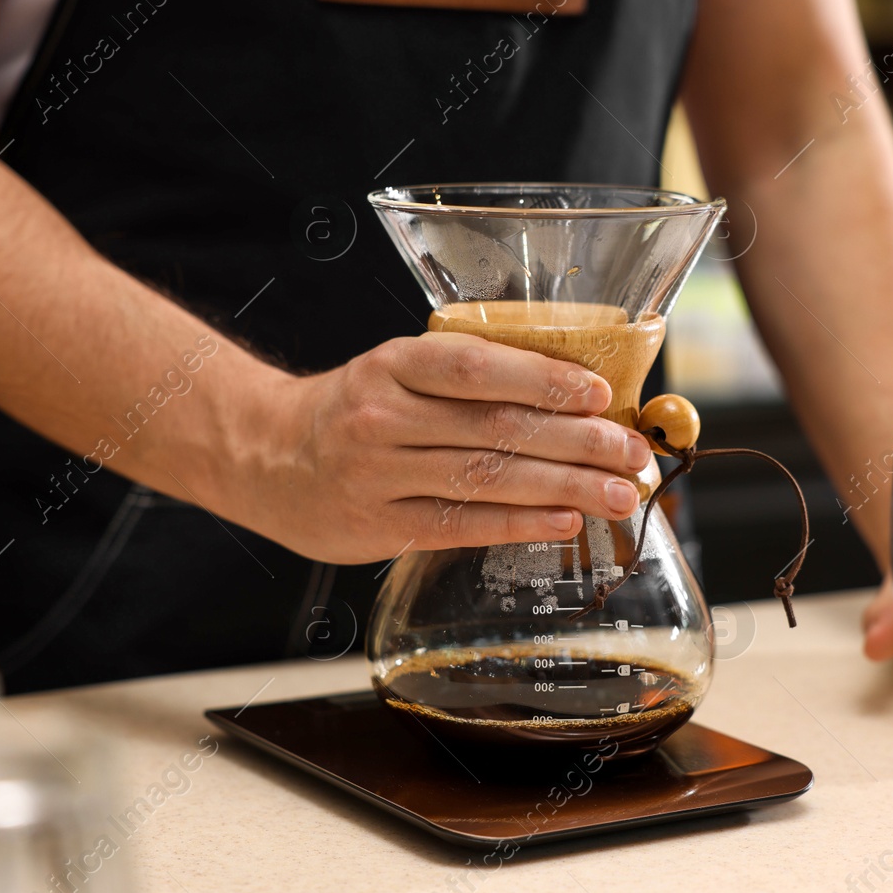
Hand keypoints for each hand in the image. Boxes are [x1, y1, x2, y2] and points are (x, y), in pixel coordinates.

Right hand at [246, 332, 651, 563]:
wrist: (262, 455)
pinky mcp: (379, 526)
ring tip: (617, 493)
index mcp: (393, 366)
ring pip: (486, 480)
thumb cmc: (349, 410)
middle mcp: (383, 417)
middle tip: (630, 452)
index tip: (599, 394)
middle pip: (495, 429)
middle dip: (576, 441)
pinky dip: (519, 524)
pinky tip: (564, 521)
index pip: (476, 368)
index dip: (542, 380)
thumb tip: (568, 396)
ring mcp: (378, 475)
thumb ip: (463, 380)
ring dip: (563, 487)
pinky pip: (462, 526)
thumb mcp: (394, 372)